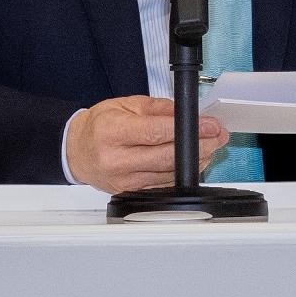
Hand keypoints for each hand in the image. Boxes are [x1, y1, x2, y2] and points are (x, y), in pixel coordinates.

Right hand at [66, 93, 230, 192]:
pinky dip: (183, 173)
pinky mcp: (131, 192)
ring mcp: (124, 180)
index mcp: (112, 132)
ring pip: (169, 174)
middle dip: (200, 146)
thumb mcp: (123, 105)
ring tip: (212, 146)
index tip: (209, 125)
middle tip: (218, 136)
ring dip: (197, 161)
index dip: (187, 130)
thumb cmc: (99, 126)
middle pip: (167, 156)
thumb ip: (156, 108)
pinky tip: (195, 162)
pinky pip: (164, 185)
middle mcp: (116, 159)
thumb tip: (185, 113)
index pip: (155, 132)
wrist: (77, 151)